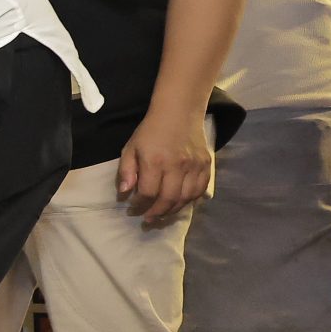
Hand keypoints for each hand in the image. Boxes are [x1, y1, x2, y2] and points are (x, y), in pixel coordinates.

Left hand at [116, 111, 211, 226]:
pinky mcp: (206, 165)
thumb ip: (126, 171)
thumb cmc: (150, 131)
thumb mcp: (130, 148)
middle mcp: (177, 165)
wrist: (179, 112)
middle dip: (156, 213)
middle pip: (168, 199)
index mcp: (155, 161)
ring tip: (161, 215)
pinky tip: (178, 204)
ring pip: (186, 198)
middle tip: (147, 219)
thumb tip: (124, 193)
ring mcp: (194, 165)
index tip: (132, 209)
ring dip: (173, 211)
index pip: (148, 193)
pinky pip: (200, 190)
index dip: (139, 205)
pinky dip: (189, 201)